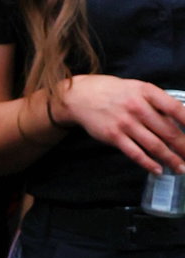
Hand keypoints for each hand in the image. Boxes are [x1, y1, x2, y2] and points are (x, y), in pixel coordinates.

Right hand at [60, 75, 184, 174]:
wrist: (82, 97)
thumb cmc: (114, 93)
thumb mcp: (138, 88)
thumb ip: (156, 102)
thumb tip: (178, 119)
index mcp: (147, 92)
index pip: (175, 108)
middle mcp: (138, 107)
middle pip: (167, 131)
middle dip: (183, 146)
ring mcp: (125, 123)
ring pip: (154, 145)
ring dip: (170, 158)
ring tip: (180, 167)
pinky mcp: (114, 137)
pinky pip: (135, 153)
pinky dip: (148, 163)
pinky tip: (158, 169)